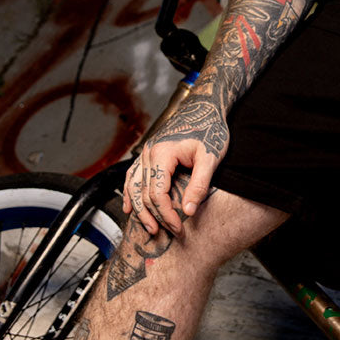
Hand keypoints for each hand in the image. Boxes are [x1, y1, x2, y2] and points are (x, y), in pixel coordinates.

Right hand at [124, 96, 227, 235]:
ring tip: (148, 227)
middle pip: (143, 193)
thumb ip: (199, 185)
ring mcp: (146, 152)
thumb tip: (188, 211)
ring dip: (139, 209)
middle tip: (165, 233)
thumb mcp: (210, 158)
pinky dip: (130, 193)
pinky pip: (133, 176)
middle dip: (153, 216)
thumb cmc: (211, 129)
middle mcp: (149, 153)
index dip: (166, 214)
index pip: (157, 194)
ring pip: (134, 187)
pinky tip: (129, 206)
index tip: (178, 227)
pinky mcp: (149, 153)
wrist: (206, 107)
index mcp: (162, 154)